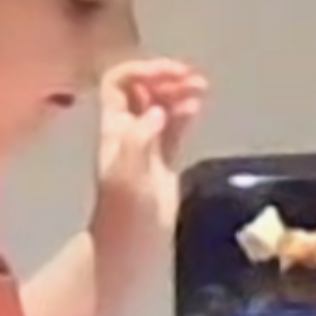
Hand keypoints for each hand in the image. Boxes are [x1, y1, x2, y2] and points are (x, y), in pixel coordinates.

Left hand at [89, 58, 208, 256]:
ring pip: (160, 105)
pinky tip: (197, 106)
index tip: (171, 72)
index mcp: (114, 128)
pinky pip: (174, 127)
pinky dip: (185, 112)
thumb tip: (158, 110)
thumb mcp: (128, 175)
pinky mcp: (164, 160)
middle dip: (164, 76)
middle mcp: (128, 130)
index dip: (143, 70)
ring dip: (178, 91)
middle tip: (191, 77)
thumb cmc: (125, 211)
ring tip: (201, 87)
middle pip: (142, 89)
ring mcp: (146, 144)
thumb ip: (140, 139)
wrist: (131, 245)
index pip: (119, 83)